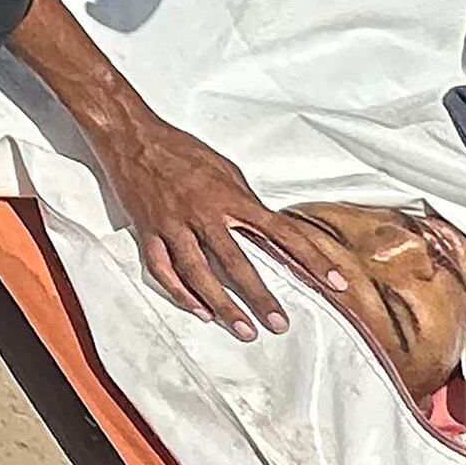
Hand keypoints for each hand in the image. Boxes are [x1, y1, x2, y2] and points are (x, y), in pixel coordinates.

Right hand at [91, 109, 328, 335]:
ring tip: (242, 328)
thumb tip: (267, 228)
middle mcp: (204, 213)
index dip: (312, 259)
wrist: (130, 135)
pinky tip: (198, 308)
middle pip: (237, 262)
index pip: (282, 232)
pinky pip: (163, 268)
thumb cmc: (179, 148)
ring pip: (199, 273)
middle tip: (278, 323)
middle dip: (260, 297)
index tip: (335, 282)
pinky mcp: (148, 230)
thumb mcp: (225, 169)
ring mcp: (173, 224)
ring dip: (222, 304)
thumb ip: (245, 201)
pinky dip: (181, 292)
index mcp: (230, 197)